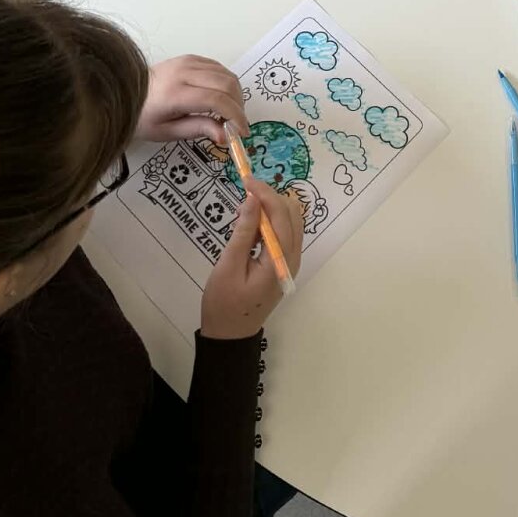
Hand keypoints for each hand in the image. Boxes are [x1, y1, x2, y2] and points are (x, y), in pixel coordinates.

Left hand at [136, 55, 248, 145]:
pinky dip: (226, 83)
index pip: (216, 100)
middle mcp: (183, 72)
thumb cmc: (143, 117)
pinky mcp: (190, 58)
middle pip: (227, 83)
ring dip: (235, 94)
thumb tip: (225, 136)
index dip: (235, 116)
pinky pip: (218, 68)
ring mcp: (187, 61)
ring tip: (229, 113)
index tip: (241, 133)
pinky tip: (221, 97)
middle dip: (239, 106)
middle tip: (237, 124)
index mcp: (175, 93)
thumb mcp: (167, 131)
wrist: (124, 93)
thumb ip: (198, 130)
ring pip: (226, 74)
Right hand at [201, 180, 303, 339]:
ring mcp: (290, 260)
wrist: (230, 336)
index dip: (265, 193)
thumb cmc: (224, 303)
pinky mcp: (283, 263)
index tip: (246, 180)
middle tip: (243, 196)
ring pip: (290, 222)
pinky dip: (270, 222)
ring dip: (271, 209)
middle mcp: (293, 257)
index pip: (281, 215)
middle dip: (269, 198)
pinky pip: (284, 234)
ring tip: (243, 211)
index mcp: (281, 258)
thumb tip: (253, 200)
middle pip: (291, 214)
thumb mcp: (228, 266)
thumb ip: (243, 232)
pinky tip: (251, 226)